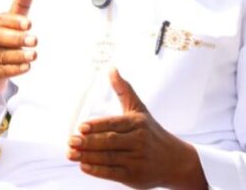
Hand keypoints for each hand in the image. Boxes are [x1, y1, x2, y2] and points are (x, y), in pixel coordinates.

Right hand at [0, 0, 36, 122]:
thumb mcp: (8, 23)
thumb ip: (20, 3)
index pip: (1, 20)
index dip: (14, 22)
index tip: (28, 23)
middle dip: (17, 38)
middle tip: (34, 40)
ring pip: (1, 55)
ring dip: (18, 55)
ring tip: (34, 55)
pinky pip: (0, 71)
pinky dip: (13, 69)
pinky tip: (26, 67)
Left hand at [67, 69, 207, 189]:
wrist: (175, 161)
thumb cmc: (152, 132)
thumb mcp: (140, 109)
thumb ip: (124, 90)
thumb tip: (112, 69)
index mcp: (138, 123)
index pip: (114, 123)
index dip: (97, 126)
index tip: (81, 126)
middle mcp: (138, 141)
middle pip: (109, 141)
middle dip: (88, 142)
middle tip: (71, 141)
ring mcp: (137, 159)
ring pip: (109, 157)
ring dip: (88, 156)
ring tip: (71, 154)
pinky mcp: (134, 176)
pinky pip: (112, 173)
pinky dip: (97, 170)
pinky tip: (84, 166)